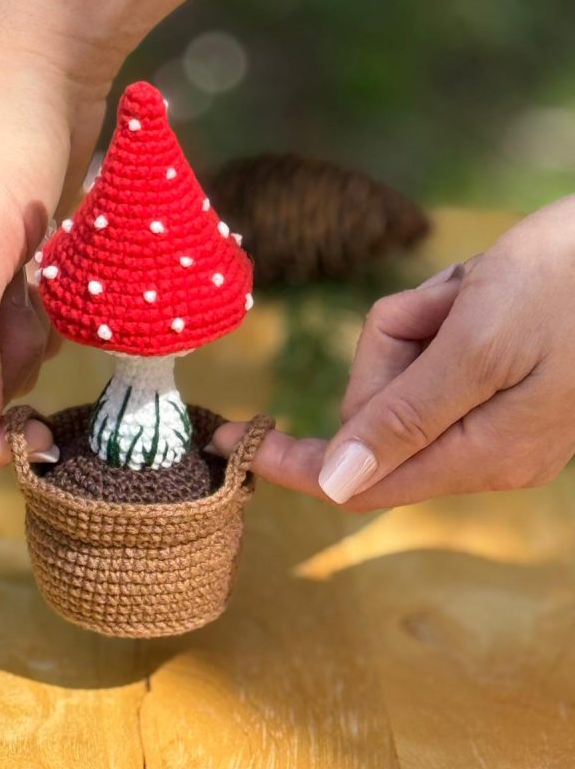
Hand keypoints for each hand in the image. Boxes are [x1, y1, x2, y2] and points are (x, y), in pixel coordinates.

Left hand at [211, 196, 574, 508]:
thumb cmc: (566, 282)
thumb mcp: (477, 345)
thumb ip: (403, 419)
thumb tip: (332, 486)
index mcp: (481, 453)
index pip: (360, 481)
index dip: (292, 462)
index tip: (228, 440)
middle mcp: (484, 447)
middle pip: (375, 411)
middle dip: (391, 346)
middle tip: (448, 305)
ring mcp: (492, 413)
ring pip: (399, 372)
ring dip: (421, 320)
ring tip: (475, 292)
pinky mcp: (496, 377)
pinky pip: (431, 350)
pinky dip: (440, 311)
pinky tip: (481, 290)